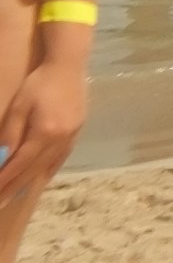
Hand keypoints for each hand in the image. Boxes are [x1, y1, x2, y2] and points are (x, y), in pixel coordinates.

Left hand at [1, 38, 88, 196]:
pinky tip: (40, 178)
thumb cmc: (39, 83)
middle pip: (32, 171)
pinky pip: (59, 159)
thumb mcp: (19, 106)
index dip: (4, 180)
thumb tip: (1, 160)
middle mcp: (59, 141)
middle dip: (14, 188)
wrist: (69, 65)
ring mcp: (70, 138)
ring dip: (29, 184)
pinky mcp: (76, 133)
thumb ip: (10, 135)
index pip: (19, 165)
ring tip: (15, 196)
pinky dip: (47, 172)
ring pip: (47, 168)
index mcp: (44, 134)